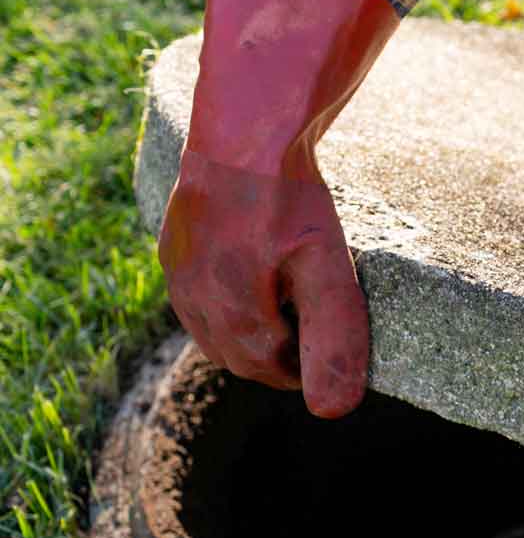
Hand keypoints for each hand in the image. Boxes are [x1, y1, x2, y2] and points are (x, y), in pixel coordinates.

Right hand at [158, 151, 367, 416]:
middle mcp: (191, 298)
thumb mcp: (326, 268)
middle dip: (277, 353)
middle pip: (238, 353)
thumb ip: (332, 338)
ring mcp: (178, 269)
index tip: (334, 351)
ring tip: (295, 299)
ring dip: (253, 325)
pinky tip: (262, 269)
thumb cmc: (288, 197)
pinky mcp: (175, 242)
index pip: (269, 369)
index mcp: (228, 315)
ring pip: (214, 323)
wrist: (245, 126)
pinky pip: (200, 290)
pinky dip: (231, 295)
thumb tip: (334, 411)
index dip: (305, 369)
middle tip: (318, 328)